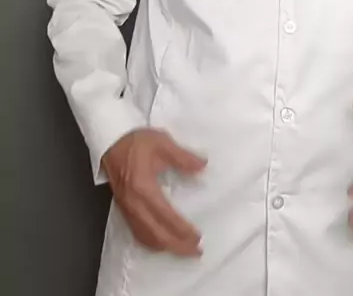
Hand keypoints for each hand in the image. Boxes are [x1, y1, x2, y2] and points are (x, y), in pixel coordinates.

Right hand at [102, 128, 206, 254]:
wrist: (110, 141)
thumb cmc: (136, 142)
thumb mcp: (162, 142)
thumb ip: (183, 157)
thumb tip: (202, 166)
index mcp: (144, 188)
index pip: (166, 217)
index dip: (182, 230)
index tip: (198, 238)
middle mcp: (134, 204)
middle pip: (157, 234)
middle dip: (177, 246)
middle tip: (196, 252)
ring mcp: (127, 209)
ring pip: (146, 238)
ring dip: (165, 247)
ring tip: (183, 250)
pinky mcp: (123, 210)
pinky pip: (137, 234)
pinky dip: (151, 243)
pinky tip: (161, 244)